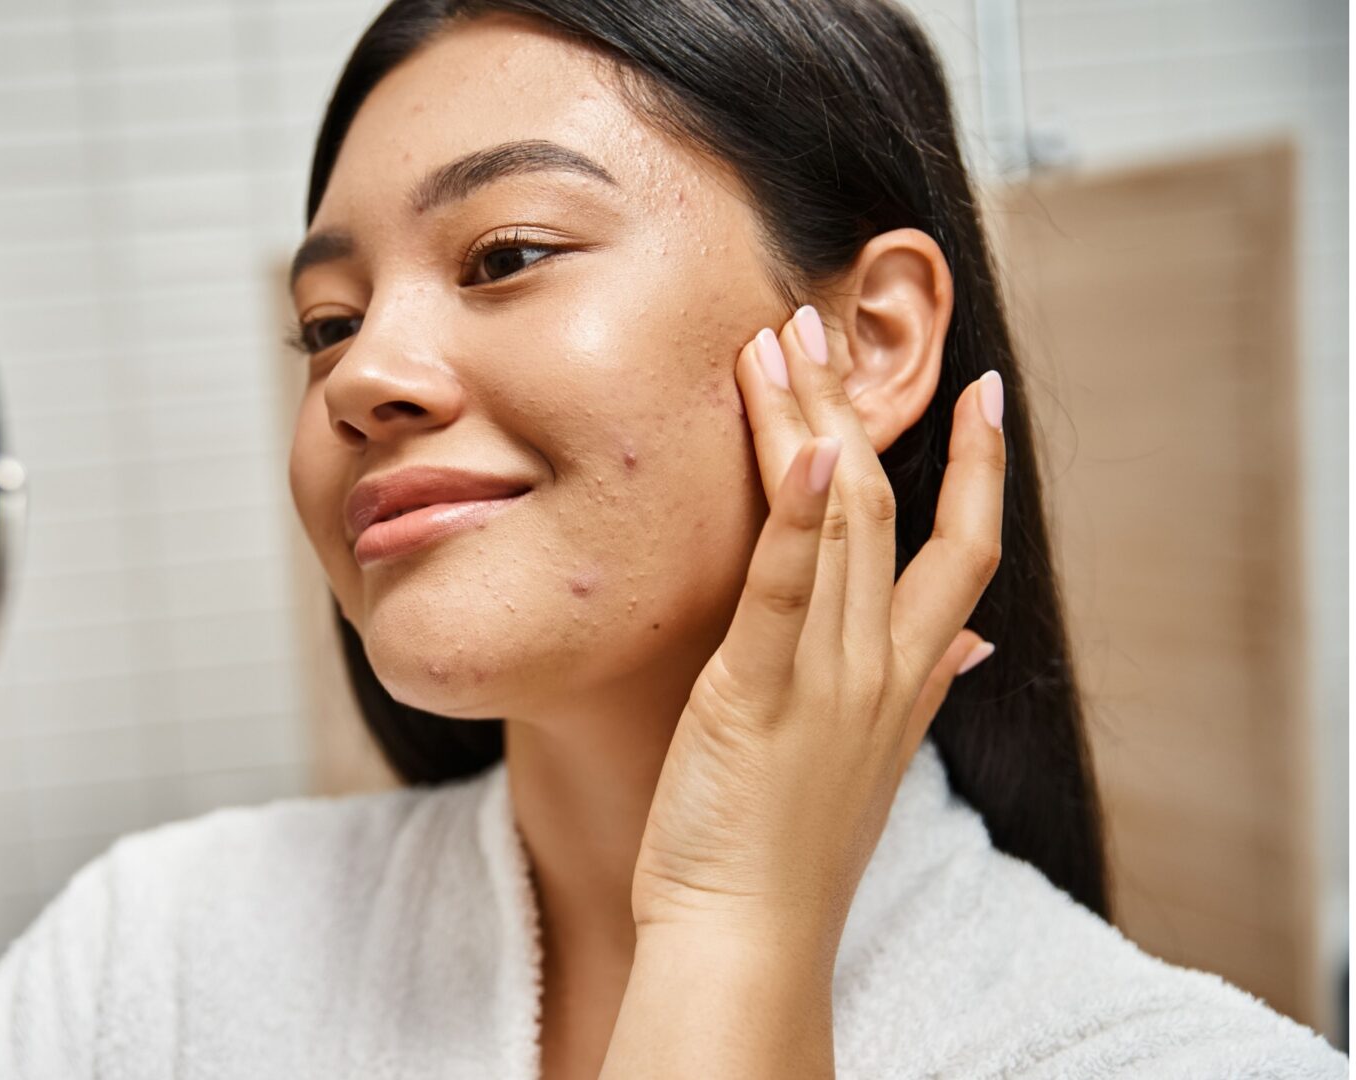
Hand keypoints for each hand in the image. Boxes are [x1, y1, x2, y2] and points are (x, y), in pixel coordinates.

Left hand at [630, 304, 1002, 942]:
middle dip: (858, 408)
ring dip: (811, 426)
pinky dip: (795, 520)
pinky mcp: (760, 694)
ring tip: (779, 342)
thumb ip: (921, 686)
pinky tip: (799, 455)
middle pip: (889, 509)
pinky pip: (785, 592)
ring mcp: (828, 678)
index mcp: (908, 677)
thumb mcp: (871, 757)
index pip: (965, 550)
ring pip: (836, 526)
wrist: (749, 934)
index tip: (985, 392)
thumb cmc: (789, 845)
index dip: (979, 468)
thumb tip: (969, 646)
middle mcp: (883, 666)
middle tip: (820, 321)